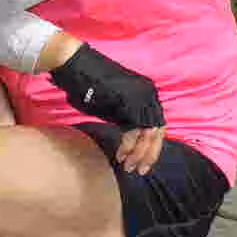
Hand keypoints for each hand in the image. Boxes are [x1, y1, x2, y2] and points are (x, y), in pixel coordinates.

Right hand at [47, 42, 164, 173]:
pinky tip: (121, 155)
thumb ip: (126, 118)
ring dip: (139, 153)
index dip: (152, 146)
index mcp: (148, 93)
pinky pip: (134, 130)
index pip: (157, 125)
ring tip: (129, 167)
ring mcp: (141, 97)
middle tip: (140, 170)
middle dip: (149, 154)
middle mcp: (149, 94)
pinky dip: (128, 145)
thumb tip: (132, 140)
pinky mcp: (129, 102)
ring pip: (149, 134)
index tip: (144, 161)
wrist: (78, 65)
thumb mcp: (115, 104)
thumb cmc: (90, 85)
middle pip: (158, 131)